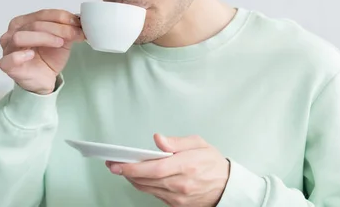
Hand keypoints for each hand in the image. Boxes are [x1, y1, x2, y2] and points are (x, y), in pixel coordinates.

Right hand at [0, 9, 84, 94]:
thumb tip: (80, 19)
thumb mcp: (63, 39)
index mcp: (24, 22)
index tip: (77, 23)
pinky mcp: (7, 65)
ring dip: (43, 38)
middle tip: (74, 34)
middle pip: (34, 24)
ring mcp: (8, 49)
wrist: (45, 78)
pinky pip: (8, 59)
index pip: (42, 14)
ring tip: (59, 43)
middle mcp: (12, 32)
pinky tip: (31, 55)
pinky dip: (19, 55)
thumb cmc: (49, 56)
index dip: (61, 17)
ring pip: (20, 37)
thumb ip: (68, 28)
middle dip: (58, 28)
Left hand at [106, 134, 229, 206]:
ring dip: (133, 179)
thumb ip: (176, 141)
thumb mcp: (198, 143)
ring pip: (147, 188)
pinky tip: (139, 177)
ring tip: (122, 169)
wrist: (226, 186)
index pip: (154, 168)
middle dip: (127, 172)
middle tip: (113, 164)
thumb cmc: (212, 163)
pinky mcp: (176, 205)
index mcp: (187, 165)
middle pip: (147, 179)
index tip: (119, 163)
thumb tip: (158, 139)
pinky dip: (144, 185)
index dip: (133, 167)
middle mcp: (181, 183)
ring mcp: (178, 197)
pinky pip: (154, 194)